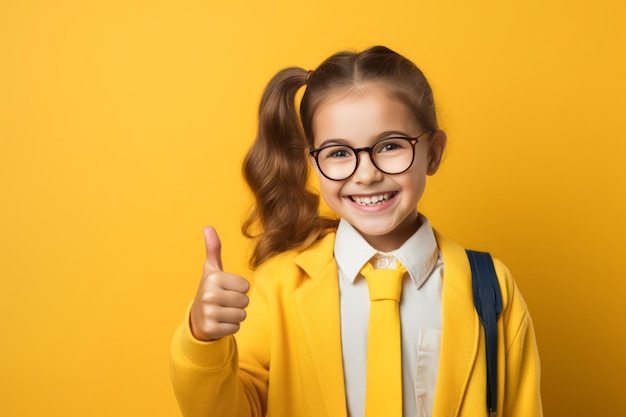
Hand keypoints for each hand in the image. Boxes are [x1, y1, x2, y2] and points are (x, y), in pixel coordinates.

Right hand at [189, 226, 249, 340]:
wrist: (196, 318)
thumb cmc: (210, 290)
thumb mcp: (211, 270)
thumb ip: (213, 249)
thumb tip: (208, 227)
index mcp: (213, 278)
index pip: (245, 286)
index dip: (239, 289)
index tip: (226, 290)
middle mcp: (210, 295)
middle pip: (245, 301)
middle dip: (238, 303)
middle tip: (224, 302)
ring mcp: (209, 313)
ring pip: (242, 315)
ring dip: (235, 315)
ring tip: (222, 312)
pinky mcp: (211, 329)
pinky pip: (235, 328)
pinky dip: (230, 327)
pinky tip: (219, 323)